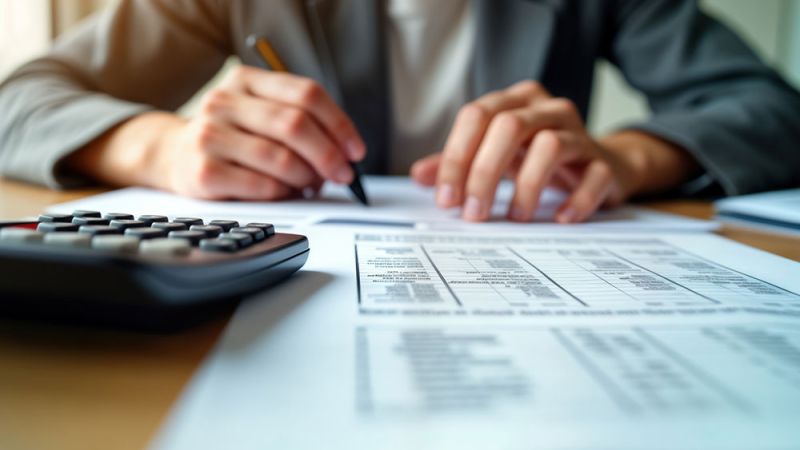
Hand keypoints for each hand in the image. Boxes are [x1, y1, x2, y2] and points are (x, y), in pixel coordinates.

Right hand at [68, 66, 365, 200]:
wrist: (173, 156)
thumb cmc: (231, 138)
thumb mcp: (260, 116)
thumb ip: (300, 124)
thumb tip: (344, 154)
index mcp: (246, 81)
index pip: (306, 94)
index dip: (339, 124)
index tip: (356, 150)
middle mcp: (224, 102)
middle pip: (295, 124)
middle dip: (329, 155)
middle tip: (343, 174)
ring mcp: (209, 135)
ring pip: (281, 158)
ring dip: (308, 177)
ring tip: (312, 184)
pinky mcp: (203, 171)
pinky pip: (262, 185)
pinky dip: (284, 193)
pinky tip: (286, 193)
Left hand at [411, 81, 645, 222]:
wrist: (602, 165)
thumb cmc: (536, 157)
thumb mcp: (494, 155)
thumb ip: (457, 163)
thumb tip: (420, 176)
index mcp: (515, 102)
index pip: (476, 116)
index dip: (456, 157)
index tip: (446, 198)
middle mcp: (548, 109)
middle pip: (509, 127)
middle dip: (484, 173)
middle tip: (473, 213)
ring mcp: (580, 133)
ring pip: (550, 145)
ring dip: (526, 186)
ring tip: (514, 217)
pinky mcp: (604, 163)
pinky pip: (594, 177)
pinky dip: (575, 200)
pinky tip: (559, 218)